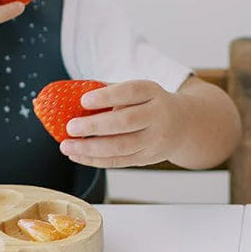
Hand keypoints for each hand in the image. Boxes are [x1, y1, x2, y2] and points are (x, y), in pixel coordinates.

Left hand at [59, 80, 184, 168]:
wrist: (183, 124)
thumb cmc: (149, 104)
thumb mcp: (138, 91)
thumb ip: (110, 90)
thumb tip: (71, 93)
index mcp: (153, 93)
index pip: (131, 92)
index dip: (107, 97)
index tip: (84, 100)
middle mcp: (158, 116)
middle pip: (126, 122)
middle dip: (95, 126)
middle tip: (70, 127)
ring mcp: (155, 140)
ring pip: (121, 147)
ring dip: (90, 148)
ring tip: (67, 146)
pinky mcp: (147, 158)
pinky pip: (119, 161)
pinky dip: (95, 160)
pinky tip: (77, 155)